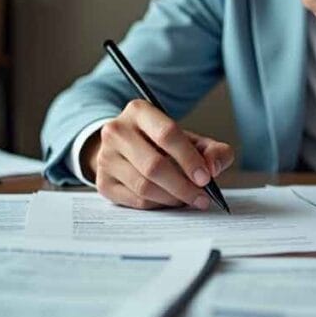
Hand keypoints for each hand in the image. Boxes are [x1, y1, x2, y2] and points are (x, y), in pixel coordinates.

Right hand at [82, 100, 234, 209]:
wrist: (127, 149)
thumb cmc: (163, 144)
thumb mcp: (191, 140)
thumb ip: (213, 150)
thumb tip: (213, 168)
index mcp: (139, 111)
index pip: (167, 134)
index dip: (189, 159)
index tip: (206, 178)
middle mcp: (116, 131)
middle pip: (153, 165)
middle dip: (183, 186)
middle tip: (201, 197)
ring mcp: (105, 157)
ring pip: (144, 186)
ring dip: (172, 198)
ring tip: (189, 199)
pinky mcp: (103, 182)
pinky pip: (136, 201)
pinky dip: (159, 205)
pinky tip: (170, 201)